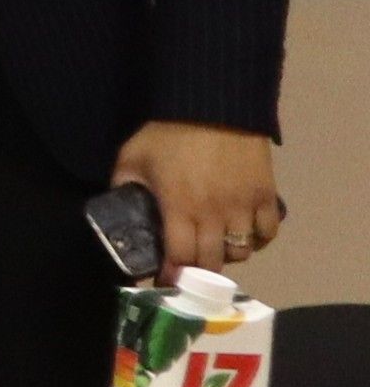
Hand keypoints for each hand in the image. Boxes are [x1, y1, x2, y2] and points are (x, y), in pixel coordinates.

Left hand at [113, 121, 286, 274]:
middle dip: (198, 271)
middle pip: (212, 262)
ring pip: (242, 251)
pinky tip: (244, 236)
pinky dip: (258, 240)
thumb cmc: (167, 132)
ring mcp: (243, 205)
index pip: (179, 258)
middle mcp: (214, 214)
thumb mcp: (132, 158)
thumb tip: (117, 208)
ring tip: (215, 249)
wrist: (213, 105)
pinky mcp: (266, 194)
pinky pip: (268, 231)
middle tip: (189, 268)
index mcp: (178, 208)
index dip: (172, 275)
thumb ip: (123, 187)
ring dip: (227, 256)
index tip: (166, 280)